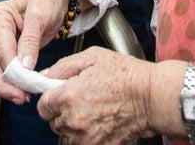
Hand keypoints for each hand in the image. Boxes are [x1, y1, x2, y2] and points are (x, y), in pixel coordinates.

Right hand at [0, 0, 72, 105]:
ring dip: (7, 86)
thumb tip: (24, 65)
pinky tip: (23, 91)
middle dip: (4, 83)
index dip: (11, 69)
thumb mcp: (41, 14)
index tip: (24, 83)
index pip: (0, 49)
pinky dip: (12, 83)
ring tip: (23, 97)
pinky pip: (5, 70)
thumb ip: (30, 39)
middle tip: (20, 97)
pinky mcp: (7, 52)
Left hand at [38, 48, 154, 144]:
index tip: (60, 97)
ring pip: (66, 138)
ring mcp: (85, 138)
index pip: (42, 107)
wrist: (152, 97)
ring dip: (73, 128)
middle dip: (63, 113)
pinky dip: (86, 138)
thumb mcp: (93, 57)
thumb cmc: (127, 75)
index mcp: (68, 96)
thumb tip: (46, 75)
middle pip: (54, 123)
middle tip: (82, 102)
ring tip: (91, 115)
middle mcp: (73, 120)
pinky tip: (99, 125)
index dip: (51, 100)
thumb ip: (63, 67)